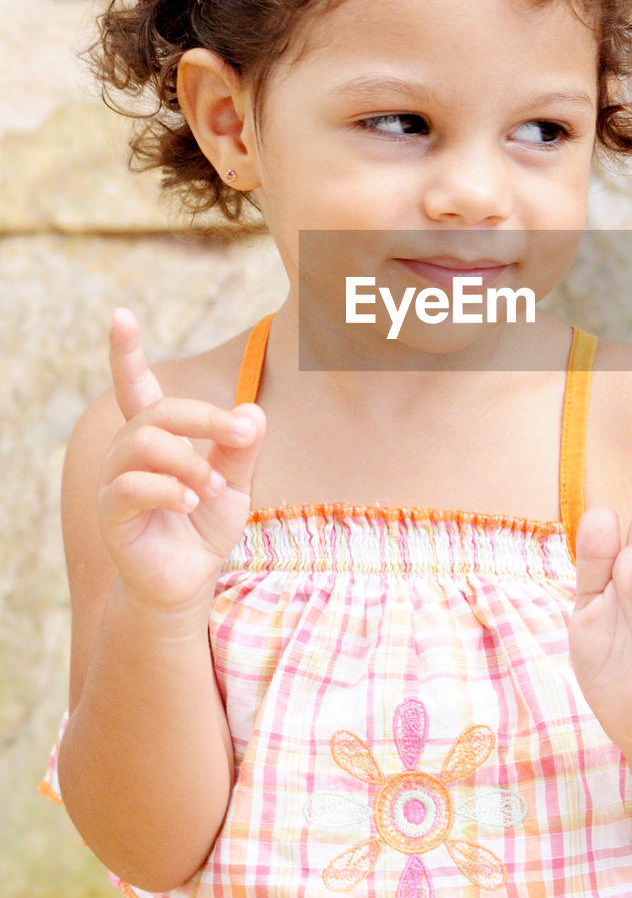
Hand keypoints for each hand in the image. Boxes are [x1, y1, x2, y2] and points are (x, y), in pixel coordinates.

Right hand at [97, 308, 265, 613]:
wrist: (188, 583)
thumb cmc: (205, 526)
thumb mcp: (236, 482)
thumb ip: (242, 447)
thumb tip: (253, 411)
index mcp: (156, 436)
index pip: (135, 386)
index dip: (126, 352)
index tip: (120, 315)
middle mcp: (128, 452)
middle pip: (158, 412)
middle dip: (205, 417)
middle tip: (243, 436)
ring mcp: (115, 482)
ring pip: (141, 444)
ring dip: (188, 461)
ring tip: (214, 487)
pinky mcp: (112, 515)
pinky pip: (129, 487)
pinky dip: (167, 489)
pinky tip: (190, 502)